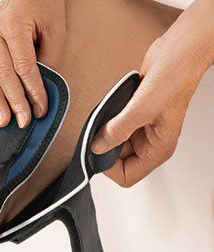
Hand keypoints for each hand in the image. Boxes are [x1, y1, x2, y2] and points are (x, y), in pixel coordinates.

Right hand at [0, 0, 65, 127]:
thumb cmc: (42, 6)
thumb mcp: (54, 30)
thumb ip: (49, 60)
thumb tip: (40, 91)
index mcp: (14, 24)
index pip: (24, 66)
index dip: (33, 91)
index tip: (40, 108)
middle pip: (3, 74)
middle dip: (13, 101)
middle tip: (21, 121)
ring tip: (2, 120)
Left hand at [91, 0, 213, 187]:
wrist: (179, 50)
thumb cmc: (175, 77)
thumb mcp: (142, 108)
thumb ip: (117, 131)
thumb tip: (97, 147)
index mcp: (157, 149)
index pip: (127, 177)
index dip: (109, 168)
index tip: (99, 150)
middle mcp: (149, 143)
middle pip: (117, 161)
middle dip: (104, 149)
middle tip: (98, 132)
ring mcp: (140, 130)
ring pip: (112, 143)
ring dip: (104, 133)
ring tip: (107, 117)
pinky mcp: (133, 116)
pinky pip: (112, 127)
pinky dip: (106, 121)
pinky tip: (110, 109)